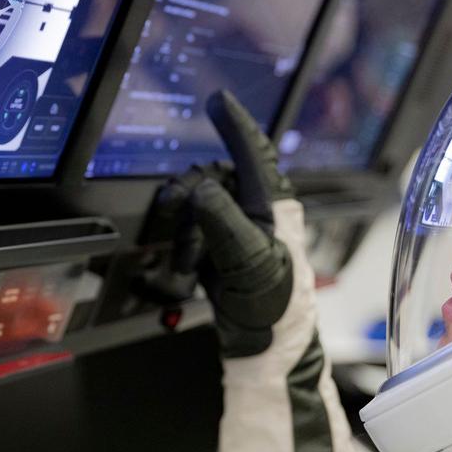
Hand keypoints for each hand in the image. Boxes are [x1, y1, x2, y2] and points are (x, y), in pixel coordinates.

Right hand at [156, 90, 295, 356]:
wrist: (268, 350)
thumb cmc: (276, 308)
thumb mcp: (249, 260)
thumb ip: (224, 220)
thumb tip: (202, 188)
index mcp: (273, 205)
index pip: (254, 151)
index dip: (235, 123)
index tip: (217, 101)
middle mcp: (258, 212)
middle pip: (214, 179)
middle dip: (190, 200)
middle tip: (175, 217)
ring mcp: (240, 231)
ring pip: (200, 207)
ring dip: (187, 232)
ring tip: (188, 263)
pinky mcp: (225, 250)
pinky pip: (196, 231)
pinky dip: (186, 246)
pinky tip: (188, 267)